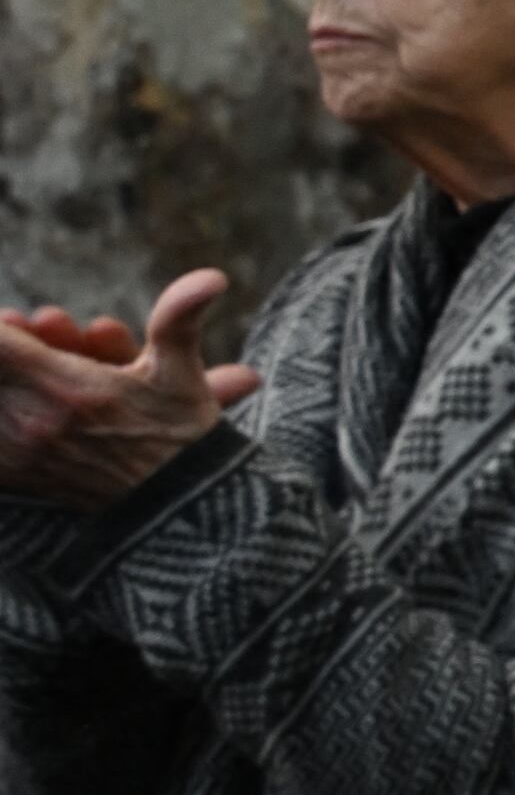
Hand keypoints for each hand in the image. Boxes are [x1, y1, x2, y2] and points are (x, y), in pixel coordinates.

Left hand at [0, 271, 259, 510]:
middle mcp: (34, 422)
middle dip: (7, 346)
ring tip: (35, 369)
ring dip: (6, 379)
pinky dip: (2, 412)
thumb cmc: (180, 441)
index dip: (4, 329)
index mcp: (72, 391)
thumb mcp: (182, 376)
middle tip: (22, 331)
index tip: (18, 321)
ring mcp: (17, 452)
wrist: (172, 517)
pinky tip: (16, 405)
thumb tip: (213, 277)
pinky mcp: (12, 475)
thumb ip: (180, 318)